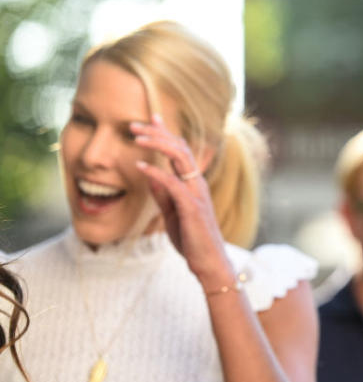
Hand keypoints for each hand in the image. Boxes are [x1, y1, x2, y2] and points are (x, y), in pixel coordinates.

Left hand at [131, 113, 233, 288]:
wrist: (208, 263)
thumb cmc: (191, 240)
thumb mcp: (171, 213)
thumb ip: (162, 193)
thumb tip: (149, 174)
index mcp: (192, 184)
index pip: (180, 150)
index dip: (166, 133)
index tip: (152, 118)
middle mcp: (196, 183)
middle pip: (180, 148)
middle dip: (158, 133)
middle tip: (135, 124)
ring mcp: (196, 194)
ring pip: (180, 159)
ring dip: (157, 144)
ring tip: (136, 137)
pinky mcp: (192, 207)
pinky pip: (173, 184)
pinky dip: (156, 173)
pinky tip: (140, 166)